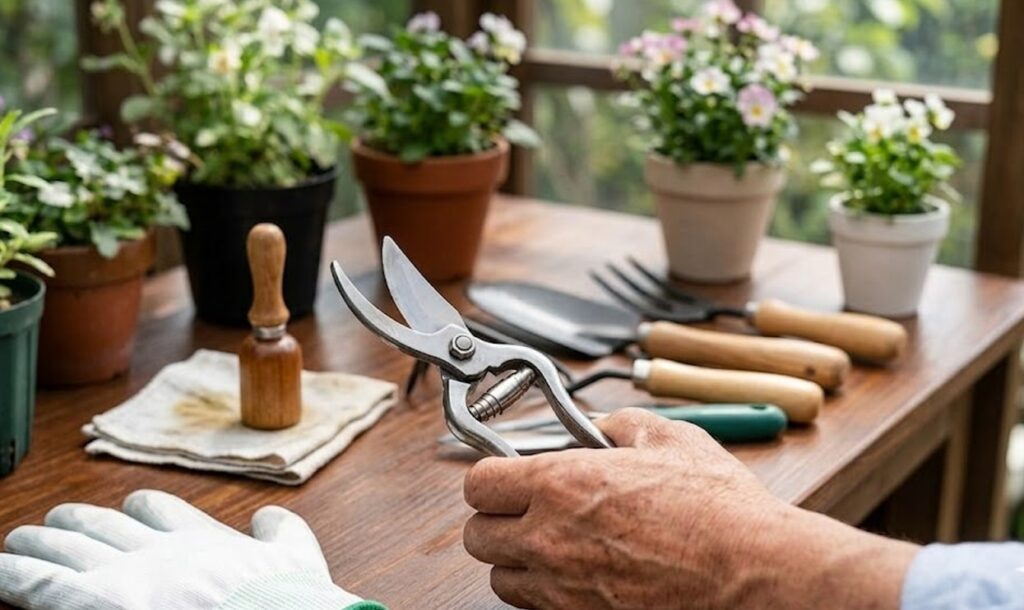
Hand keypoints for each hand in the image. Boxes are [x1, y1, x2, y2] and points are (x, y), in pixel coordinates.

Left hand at [0, 490, 376, 609]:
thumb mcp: (297, 556)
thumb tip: (268, 518)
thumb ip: (281, 532)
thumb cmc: (286, 600)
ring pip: (62, 544)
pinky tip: (0, 569)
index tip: (130, 513)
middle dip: (75, 523)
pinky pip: (36, 581)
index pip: (155, 510)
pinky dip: (13, 574)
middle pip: (100, 523)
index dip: (137, 510)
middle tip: (57, 525)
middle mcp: (152, 549)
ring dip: (37, 543)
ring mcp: (120, 572)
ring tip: (17, 542)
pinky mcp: (89, 600)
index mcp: (197, 538)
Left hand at [463, 408, 917, 609]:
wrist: (754, 573)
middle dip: (496, 520)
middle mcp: (550, 538)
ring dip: (516, 561)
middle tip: (525, 510)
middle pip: (477, 536)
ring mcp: (562, 586)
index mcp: (563, 484)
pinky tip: (575, 572)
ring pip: (499, 579)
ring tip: (551, 544)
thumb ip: (621, 426)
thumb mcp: (672, 439)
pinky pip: (535, 607)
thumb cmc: (720, 511)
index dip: (491, 476)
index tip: (506, 475)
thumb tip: (600, 426)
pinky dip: (544, 592)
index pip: (479, 483)